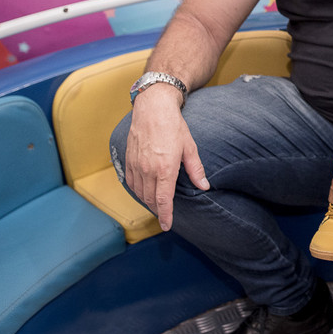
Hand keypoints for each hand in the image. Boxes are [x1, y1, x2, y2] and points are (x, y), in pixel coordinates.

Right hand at [124, 84, 209, 230]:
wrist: (152, 107)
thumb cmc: (173, 125)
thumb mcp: (190, 147)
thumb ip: (196, 169)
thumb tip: (204, 186)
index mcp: (165, 168)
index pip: (163, 200)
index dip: (165, 215)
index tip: (167, 226)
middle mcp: (148, 169)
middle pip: (150, 199)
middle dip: (158, 210)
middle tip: (165, 215)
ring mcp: (136, 164)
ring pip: (139, 192)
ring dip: (147, 201)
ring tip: (156, 204)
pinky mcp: (128, 159)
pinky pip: (129, 182)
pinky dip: (136, 190)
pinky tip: (143, 191)